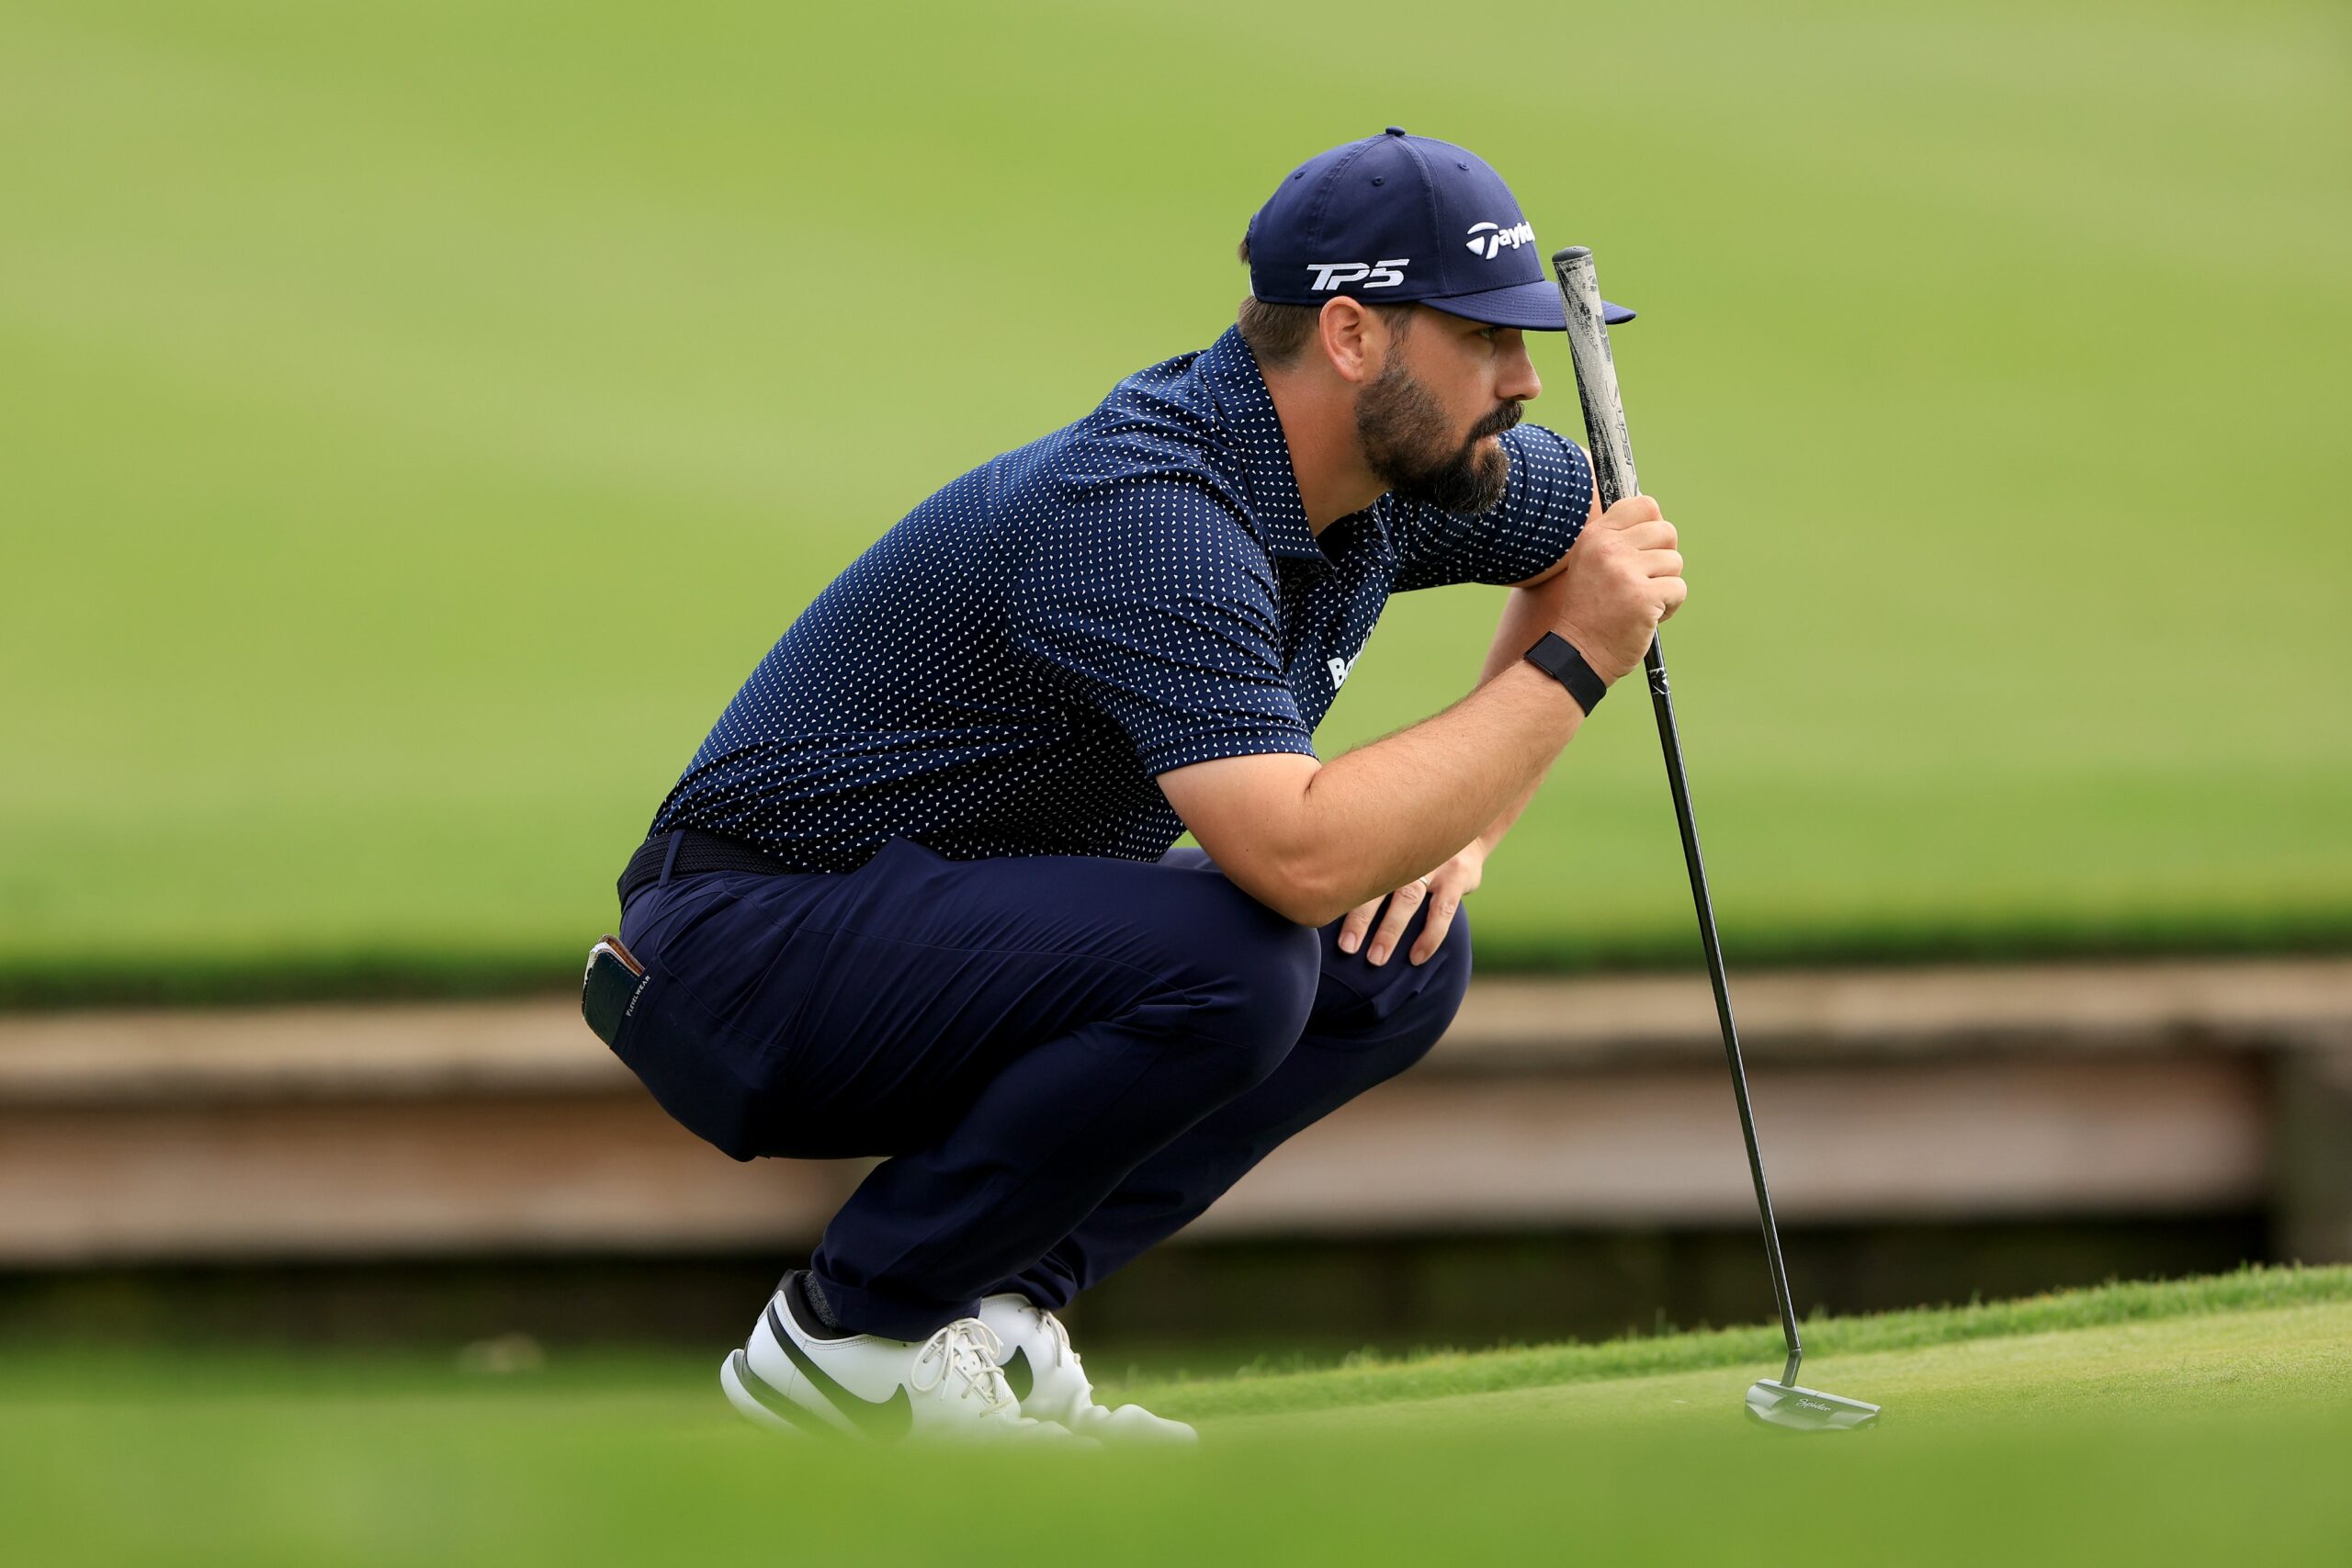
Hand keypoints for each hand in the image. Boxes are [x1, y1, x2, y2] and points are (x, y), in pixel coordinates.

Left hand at [1335, 842, 1485, 966]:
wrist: (1465, 818)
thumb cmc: (1415, 838)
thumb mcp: (1392, 834)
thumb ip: (1367, 853)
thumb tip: (1324, 882)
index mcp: (1382, 838)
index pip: (1354, 865)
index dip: (1338, 892)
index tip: (1321, 917)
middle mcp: (1406, 848)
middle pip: (1378, 882)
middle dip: (1359, 918)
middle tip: (1346, 947)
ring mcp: (1433, 860)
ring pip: (1408, 898)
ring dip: (1390, 930)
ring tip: (1376, 958)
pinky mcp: (1458, 875)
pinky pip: (1443, 910)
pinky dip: (1430, 936)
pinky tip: (1417, 957)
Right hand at [1549, 493, 1686, 682]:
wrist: (1579, 653)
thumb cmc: (1591, 609)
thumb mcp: (1593, 562)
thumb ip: (1619, 537)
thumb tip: (1656, 514)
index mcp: (1595, 535)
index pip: (1645, 505)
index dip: (1654, 527)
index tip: (1643, 551)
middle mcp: (1608, 548)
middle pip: (1667, 532)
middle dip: (1663, 559)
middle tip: (1643, 582)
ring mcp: (1625, 572)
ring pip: (1675, 562)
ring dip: (1666, 585)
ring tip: (1641, 602)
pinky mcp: (1643, 597)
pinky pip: (1679, 589)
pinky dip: (1670, 606)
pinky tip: (1647, 616)